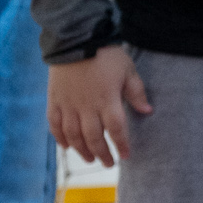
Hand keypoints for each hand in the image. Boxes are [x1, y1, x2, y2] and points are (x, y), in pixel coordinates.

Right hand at [50, 45, 151, 164]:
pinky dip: (60, 137)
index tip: (126, 156)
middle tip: (108, 163)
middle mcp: (86, 106)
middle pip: (93, 137)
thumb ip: (136, 93)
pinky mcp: (53, 100)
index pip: (116, 129)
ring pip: (73, 135)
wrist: (76, 39)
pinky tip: (66, 146)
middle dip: (102, 153)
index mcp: (107, 99)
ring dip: (81, 150)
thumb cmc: (106, 55)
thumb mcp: (128, 71)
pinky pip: (54, 124)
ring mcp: (68, 104)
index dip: (121, 145)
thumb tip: (148, 111)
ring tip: (90, 159)